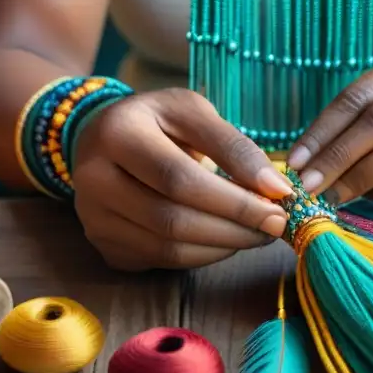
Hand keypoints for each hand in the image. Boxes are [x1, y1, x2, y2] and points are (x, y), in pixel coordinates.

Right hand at [70, 88, 292, 270]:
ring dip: (224, 246)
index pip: (180, 179)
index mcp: (116, 133)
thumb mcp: (193, 112)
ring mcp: (94, 219)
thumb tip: (275, 189)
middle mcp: (92, 180)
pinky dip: (203, 255)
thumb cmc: (157, 122)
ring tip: (257, 232)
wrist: (103, 138)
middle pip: (173, 220)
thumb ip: (234, 146)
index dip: (234, 198)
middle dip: (235, 227)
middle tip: (275, 225)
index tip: (280, 204)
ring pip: (168, 248)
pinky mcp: (104, 246)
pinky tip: (225, 238)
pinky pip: (162, 260)